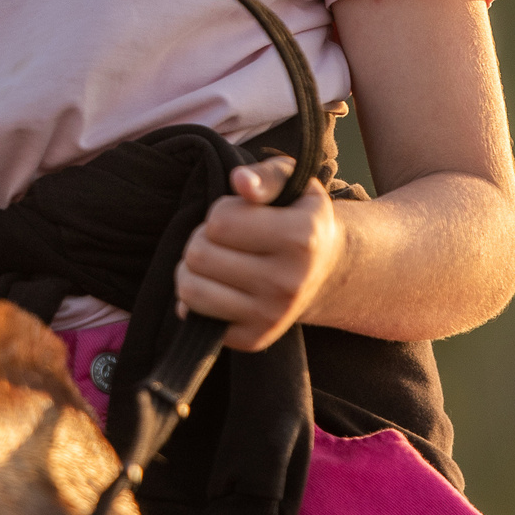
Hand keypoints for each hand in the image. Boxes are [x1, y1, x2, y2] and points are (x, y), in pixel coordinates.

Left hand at [174, 157, 340, 352]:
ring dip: (191, 269)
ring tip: (214, 260)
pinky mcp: (254, 338)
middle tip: (225, 240)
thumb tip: (240, 181)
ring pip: (190, 289)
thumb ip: (267, 176)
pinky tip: (218, 286)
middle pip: (199, 255)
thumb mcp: (294, 184)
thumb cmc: (299, 217)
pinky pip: (194, 317)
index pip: (219, 221)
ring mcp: (271, 315)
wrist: (325, 271)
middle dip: (202, 239)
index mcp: (301, 237)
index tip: (240, 216)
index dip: (221, 212)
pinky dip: (195, 299)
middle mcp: (288, 282)